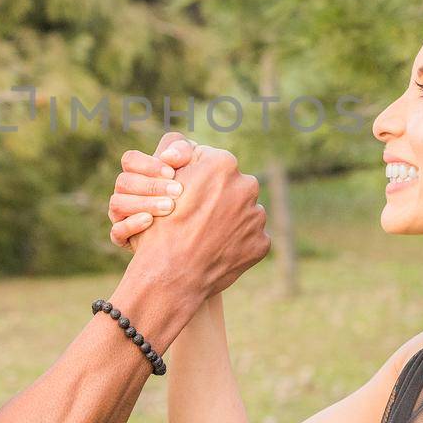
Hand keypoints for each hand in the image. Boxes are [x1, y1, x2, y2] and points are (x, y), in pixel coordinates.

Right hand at [109, 131, 197, 249]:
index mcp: (137, 172)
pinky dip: (131, 225)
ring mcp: (120, 214)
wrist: (196, 228)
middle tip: (178, 191)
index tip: (171, 172)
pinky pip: (116, 232)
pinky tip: (150, 221)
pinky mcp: (122, 237)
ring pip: (117, 204)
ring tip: (169, 207)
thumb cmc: (192, 188)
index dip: (147, 164)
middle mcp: (124, 192)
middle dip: (151, 186)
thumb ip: (182, 151)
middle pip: (123, 182)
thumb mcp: (192, 165)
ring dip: (144, 203)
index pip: (130, 160)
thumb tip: (168, 156)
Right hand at [123, 134, 268, 299]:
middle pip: (232, 185)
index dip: (197, 178)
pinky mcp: (261, 242)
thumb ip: (181, 156)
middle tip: (196, 215)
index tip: (186, 194)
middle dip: (218, 196)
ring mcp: (256, 215)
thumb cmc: (160, 224)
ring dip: (229, 219)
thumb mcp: (163, 179)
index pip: (212, 162)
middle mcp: (246, 185)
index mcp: (222, 163)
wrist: (171, 274)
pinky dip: (236, 242)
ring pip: (243, 211)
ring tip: (204, 235)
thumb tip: (194, 149)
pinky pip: (249, 236)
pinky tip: (215, 249)